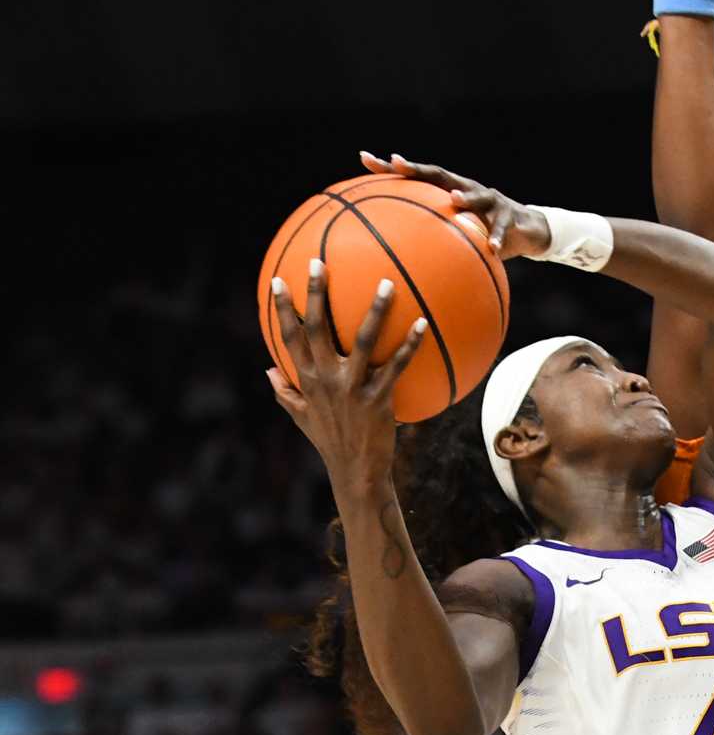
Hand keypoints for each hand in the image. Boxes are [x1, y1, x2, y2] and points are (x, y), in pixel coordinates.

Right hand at [266, 266, 426, 489]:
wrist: (356, 473)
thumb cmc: (330, 442)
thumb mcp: (300, 417)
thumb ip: (284, 391)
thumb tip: (268, 369)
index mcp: (306, 380)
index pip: (289, 338)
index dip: (282, 309)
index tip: (277, 281)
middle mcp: (325, 379)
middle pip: (317, 328)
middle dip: (315, 293)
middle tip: (318, 261)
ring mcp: (352, 387)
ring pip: (362, 340)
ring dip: (376, 310)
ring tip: (388, 283)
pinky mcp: (378, 398)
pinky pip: (396, 366)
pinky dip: (410, 344)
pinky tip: (423, 323)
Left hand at [357, 151, 548, 260]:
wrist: (525, 229)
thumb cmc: (481, 231)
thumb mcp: (457, 233)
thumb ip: (432, 238)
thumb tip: (394, 257)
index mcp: (446, 189)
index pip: (415, 176)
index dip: (390, 168)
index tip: (364, 159)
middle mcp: (464, 187)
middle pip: (438, 173)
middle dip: (417, 169)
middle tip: (397, 163)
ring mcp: (488, 198)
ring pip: (474, 195)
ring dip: (464, 197)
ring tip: (453, 200)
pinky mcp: (509, 214)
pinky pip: (501, 227)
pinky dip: (496, 237)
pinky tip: (491, 248)